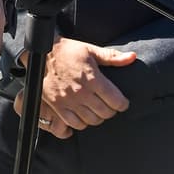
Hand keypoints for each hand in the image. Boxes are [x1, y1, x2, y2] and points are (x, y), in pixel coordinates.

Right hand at [15, 37, 135, 137]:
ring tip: (97, 110)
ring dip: (98, 117)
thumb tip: (132, 57)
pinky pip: (75, 123)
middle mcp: (82, 92)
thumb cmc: (66, 51)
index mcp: (93, 79)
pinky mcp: (58, 106)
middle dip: (111, 110)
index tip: (121, 102)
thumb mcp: (90, 50)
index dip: (123, 103)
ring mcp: (69, 101)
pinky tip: (83, 115)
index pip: (117, 101)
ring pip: (92, 120)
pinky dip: (82, 123)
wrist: (40, 54)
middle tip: (109, 105)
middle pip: (106, 112)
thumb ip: (112, 57)